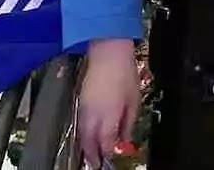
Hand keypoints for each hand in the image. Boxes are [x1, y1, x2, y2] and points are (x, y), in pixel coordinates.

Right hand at [78, 39, 140, 168]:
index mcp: (108, 115)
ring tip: (91, 155)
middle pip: (89, 141)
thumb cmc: (125, 75)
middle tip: (96, 164)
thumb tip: (125, 139)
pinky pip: (80, 124)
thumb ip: (128, 123)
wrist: (108, 55)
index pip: (105, 141)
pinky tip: (88, 137)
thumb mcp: (133, 100)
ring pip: (82, 134)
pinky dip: (83, 134)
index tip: (110, 159)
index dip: (107, 153)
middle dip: (92, 155)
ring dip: (86, 146)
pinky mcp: (79, 102)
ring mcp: (84, 108)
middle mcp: (93, 115)